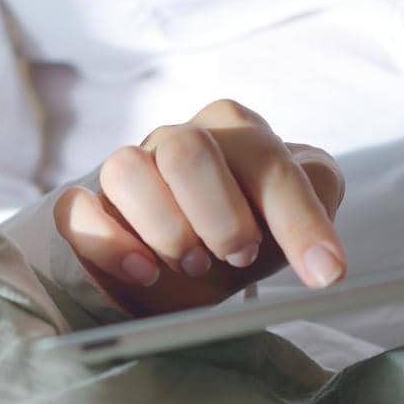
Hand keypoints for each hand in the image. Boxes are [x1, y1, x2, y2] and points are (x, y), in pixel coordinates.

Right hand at [52, 98, 347, 316]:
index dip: (299, 219)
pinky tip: (144, 270)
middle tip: (239, 256)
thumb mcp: (289, 221)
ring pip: (127, 169)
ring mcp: (130, 168)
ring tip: (194, 263)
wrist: (187, 260)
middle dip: (220, 213)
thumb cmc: (247, 231)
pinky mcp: (88, 207)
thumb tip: (324, 253)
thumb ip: (314, 209)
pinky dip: (109, 242)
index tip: (325, 272)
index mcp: (237, 131)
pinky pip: (77, 209)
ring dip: (166, 226)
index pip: (269, 162)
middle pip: (188, 150)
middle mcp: (180, 139)